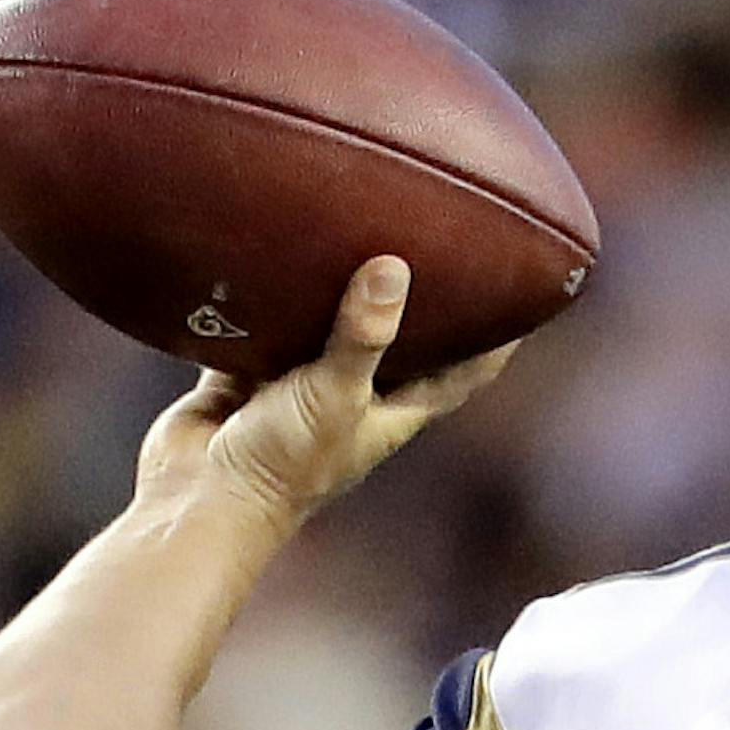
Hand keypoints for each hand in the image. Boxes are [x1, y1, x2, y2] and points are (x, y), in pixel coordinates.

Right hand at [135, 256, 515, 530]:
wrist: (199, 499)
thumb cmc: (283, 463)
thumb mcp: (333, 394)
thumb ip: (364, 334)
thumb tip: (396, 268)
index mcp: (394, 411)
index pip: (465, 372)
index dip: (499, 340)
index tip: (529, 294)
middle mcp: (355, 396)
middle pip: (404, 342)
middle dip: (423, 301)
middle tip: (443, 242)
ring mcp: (301, 385)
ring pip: (332, 328)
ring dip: (345, 291)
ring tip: (360, 229)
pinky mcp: (249, 375)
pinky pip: (268, 326)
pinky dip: (273, 296)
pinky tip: (274, 252)